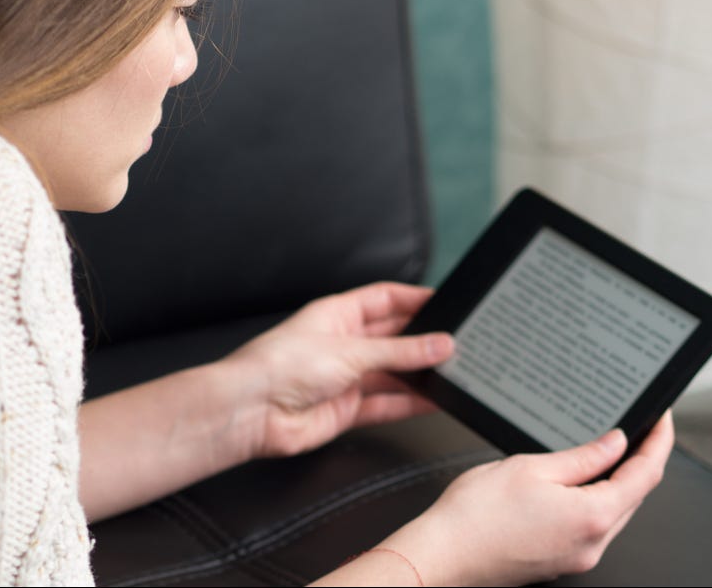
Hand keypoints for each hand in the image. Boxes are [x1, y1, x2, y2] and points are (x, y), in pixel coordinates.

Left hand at [226, 281, 453, 459]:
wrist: (251, 412)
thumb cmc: (280, 366)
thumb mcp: (350, 350)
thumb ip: (399, 351)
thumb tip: (440, 344)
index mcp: (337, 314)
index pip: (385, 299)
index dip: (416, 299)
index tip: (450, 302)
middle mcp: (343, 343)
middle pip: (394, 337)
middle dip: (425, 340)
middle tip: (460, 342)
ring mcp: (346, 377)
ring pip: (394, 373)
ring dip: (421, 374)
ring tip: (456, 372)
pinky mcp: (347, 409)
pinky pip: (387, 404)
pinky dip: (411, 404)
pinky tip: (435, 401)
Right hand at [385, 411, 673, 585]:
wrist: (443, 554)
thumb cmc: (474, 517)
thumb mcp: (530, 468)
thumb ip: (581, 456)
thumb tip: (614, 443)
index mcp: (592, 517)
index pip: (646, 475)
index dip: (658, 443)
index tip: (661, 421)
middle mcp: (592, 544)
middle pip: (634, 496)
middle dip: (639, 460)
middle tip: (636, 429)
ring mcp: (578, 556)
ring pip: (613, 512)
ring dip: (615, 481)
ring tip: (605, 450)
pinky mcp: (560, 560)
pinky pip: (591, 526)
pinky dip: (593, 500)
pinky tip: (575, 482)